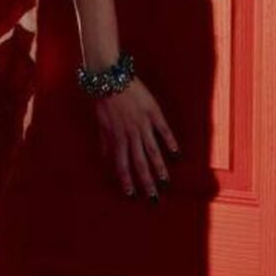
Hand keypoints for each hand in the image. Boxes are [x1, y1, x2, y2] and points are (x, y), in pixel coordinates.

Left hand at [92, 75, 180, 201]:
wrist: (108, 76)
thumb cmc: (102, 97)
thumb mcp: (100, 121)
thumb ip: (104, 140)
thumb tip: (105, 157)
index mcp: (116, 136)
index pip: (121, 164)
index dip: (126, 180)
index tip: (131, 196)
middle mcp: (130, 133)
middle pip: (139, 162)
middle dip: (146, 182)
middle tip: (153, 200)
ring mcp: (142, 124)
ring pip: (152, 151)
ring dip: (159, 169)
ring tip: (165, 184)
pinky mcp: (153, 112)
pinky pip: (163, 130)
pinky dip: (170, 143)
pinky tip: (176, 155)